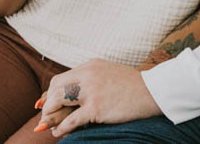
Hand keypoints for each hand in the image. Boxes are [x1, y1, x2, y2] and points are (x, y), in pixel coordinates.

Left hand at [37, 59, 162, 137]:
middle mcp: (88, 75)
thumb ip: (93, 77)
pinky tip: (60, 132)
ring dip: (51, 115)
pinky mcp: (97, 107)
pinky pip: (71, 120)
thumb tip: (77, 91)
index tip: (45, 103)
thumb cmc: (134, 85)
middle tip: (46, 116)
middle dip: (48, 104)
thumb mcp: (110, 73)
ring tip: (50, 125)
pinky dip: (62, 128)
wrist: (154, 91)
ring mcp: (92, 91)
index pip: (61, 78)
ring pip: (58, 101)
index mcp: (90, 66)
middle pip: (56, 88)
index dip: (50, 93)